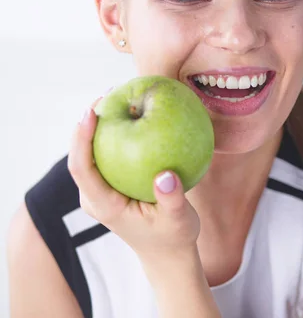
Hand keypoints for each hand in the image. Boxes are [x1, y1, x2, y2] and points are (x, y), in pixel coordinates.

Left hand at [67, 95, 200, 260]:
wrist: (168, 254)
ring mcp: (101, 191)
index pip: (82, 168)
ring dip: (100, 124)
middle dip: (87, 122)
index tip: (91, 111)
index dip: (81, 138)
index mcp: (105, 205)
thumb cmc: (174, 238)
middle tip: (109, 91)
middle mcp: (95, 197)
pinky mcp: (111, 186)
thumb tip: (165, 175)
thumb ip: (172, 199)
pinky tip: (134, 113)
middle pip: (79, 155)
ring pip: (91, 152)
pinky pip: (108, 155)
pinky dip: (117, 133)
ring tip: (117, 94)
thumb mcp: (179, 220)